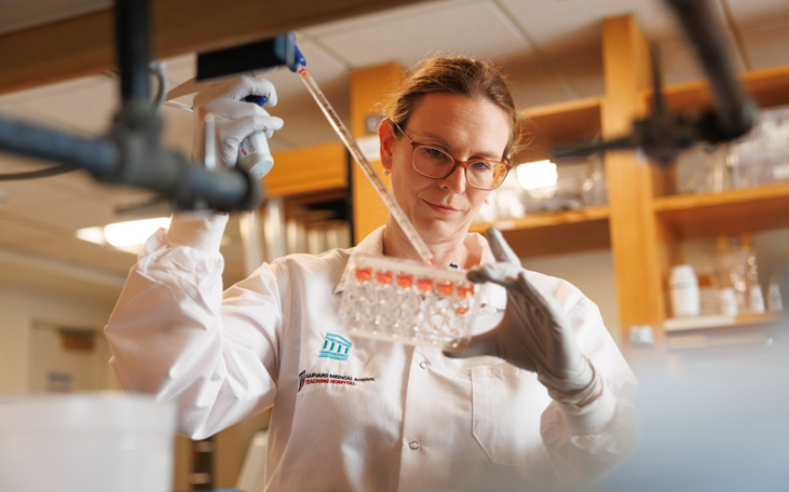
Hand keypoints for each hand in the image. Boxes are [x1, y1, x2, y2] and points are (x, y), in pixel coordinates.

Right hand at [192, 75, 283, 166]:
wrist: (209, 171)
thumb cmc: (219, 145)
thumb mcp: (222, 118)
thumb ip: (235, 103)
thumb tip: (261, 91)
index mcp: (205, 94)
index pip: (231, 72)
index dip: (254, 68)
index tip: (270, 66)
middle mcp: (206, 100)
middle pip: (243, 81)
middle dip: (265, 88)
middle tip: (273, 100)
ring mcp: (212, 115)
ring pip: (252, 108)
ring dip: (267, 118)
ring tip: (267, 130)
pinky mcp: (222, 131)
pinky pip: (255, 122)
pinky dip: (269, 124)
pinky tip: (273, 128)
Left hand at [445, 227, 599, 404]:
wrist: (555, 369)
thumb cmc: (529, 348)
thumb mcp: (495, 344)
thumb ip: (472, 344)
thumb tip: (445, 349)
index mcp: (516, 295)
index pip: (505, 266)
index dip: (497, 248)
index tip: (486, 231)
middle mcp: (529, 294)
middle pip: (511, 270)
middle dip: (495, 261)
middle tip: (477, 258)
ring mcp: (544, 304)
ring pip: (524, 284)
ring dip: (506, 274)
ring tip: (488, 268)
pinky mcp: (556, 318)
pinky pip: (545, 301)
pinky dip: (535, 290)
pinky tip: (524, 279)